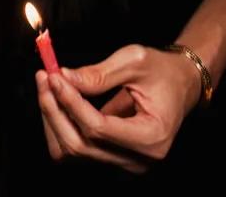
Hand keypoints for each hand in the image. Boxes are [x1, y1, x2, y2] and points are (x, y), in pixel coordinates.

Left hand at [36, 44, 201, 173]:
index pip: (98, 128)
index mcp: (153, 137)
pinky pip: (75, 149)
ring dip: (53, 118)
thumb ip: (99, 73)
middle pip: (80, 145)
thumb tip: (63, 77)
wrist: (180, 85)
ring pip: (72, 151)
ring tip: (47, 85)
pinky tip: (56, 101)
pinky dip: (59, 126)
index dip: (70, 102)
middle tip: (44, 77)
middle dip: (55, 110)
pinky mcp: (111, 159)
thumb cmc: (162, 71)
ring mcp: (124, 163)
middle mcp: (139, 159)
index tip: (53, 75)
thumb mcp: (135, 61)